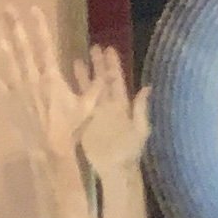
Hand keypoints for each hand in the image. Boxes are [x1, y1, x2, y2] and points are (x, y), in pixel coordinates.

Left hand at [0, 7, 97, 163]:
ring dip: (0, 39)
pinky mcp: (8, 99)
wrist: (50, 149)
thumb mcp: (87, 108)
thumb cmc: (69, 128)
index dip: (39, 26)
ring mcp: (19, 88)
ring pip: (8, 59)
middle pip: (23, 47)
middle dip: (16, 26)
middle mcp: (33, 78)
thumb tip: (107, 72)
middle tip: (7, 7)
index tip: (33, 9)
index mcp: (52, 78)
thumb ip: (96, 88)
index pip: (45, 46)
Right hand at [78, 44, 150, 175]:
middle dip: (99, 65)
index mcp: (122, 106)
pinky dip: (75, 91)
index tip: (109, 49)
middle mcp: (108, 106)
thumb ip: (141, 109)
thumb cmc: (129, 152)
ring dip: (84, 75)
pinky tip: (69, 81)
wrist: (114, 170)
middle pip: (103, 81)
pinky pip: (79, 102)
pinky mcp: (84, 121)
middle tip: (94, 47)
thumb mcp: (139, 130)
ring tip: (79, 58)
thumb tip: (147, 87)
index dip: (113, 65)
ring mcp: (95, 112)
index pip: (117, 81)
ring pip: (89, 89)